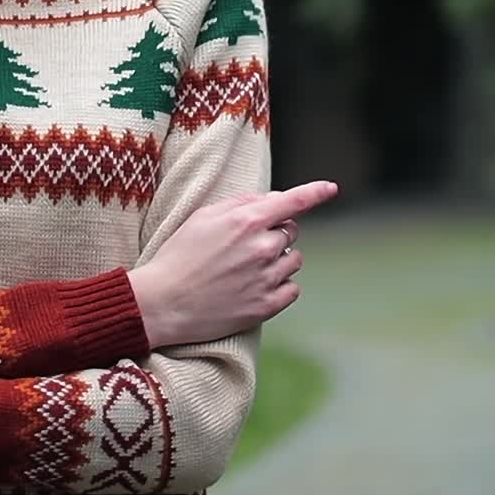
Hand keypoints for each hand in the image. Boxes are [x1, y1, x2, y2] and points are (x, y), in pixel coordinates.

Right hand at [129, 180, 336, 346]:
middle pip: (291, 231)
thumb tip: (269, 201)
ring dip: (279, 259)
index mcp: (247, 221)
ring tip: (247, 267)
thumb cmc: (178, 256)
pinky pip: (293, 289)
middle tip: (245, 244)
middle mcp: (263, 248)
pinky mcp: (266, 306)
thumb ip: (239, 204)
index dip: (315, 192)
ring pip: (294, 260)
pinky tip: (255, 285)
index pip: (293, 202)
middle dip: (275, 232)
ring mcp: (267, 278)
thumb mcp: (203, 217)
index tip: (330, 188)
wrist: (164, 303)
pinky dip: (280, 284)